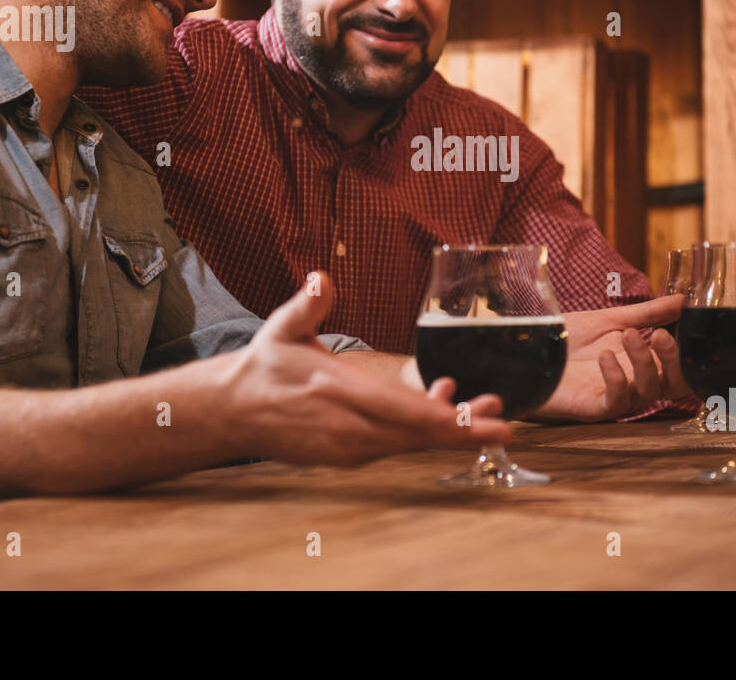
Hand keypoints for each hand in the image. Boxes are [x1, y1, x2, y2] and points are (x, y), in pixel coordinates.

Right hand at [222, 272, 512, 465]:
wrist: (233, 413)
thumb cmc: (265, 367)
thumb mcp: (281, 329)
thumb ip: (306, 305)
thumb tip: (321, 278)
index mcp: (337, 392)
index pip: (402, 413)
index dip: (446, 419)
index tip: (482, 417)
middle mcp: (347, 427)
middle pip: (417, 435)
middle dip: (462, 428)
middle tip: (502, 419)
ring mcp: (347, 447)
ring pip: (410, 443)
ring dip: (447, 430)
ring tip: (483, 411)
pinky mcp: (347, 456)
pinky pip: (394, 446)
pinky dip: (421, 433)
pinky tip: (443, 411)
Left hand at [532, 295, 697, 422]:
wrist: (531, 353)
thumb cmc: (570, 341)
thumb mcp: (612, 320)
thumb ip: (647, 314)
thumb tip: (683, 299)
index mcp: (643, 364)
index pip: (680, 367)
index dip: (688, 353)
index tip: (686, 324)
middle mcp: (635, 384)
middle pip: (673, 385)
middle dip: (673, 361)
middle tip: (661, 336)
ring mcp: (615, 397)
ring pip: (647, 392)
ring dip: (643, 362)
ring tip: (629, 335)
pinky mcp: (593, 407)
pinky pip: (616, 402)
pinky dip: (617, 379)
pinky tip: (607, 357)